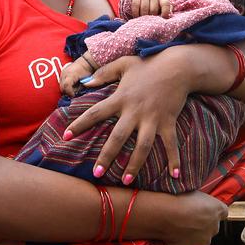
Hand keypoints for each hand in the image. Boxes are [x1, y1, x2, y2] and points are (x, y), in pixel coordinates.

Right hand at [58, 55, 95, 96]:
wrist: (86, 63)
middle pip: (62, 87)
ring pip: (61, 85)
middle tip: (74, 93)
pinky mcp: (62, 72)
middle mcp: (65, 73)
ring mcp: (63, 72)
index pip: (66, 86)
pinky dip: (65, 84)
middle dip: (67, 92)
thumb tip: (74, 94)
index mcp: (71, 75)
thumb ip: (79, 88)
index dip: (69, 93)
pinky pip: (61, 81)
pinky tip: (72, 83)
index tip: (74, 95)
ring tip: (74, 87)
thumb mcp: (84, 81)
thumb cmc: (87, 72)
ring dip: (66, 88)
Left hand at [66, 54, 186, 181]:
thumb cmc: (149, 64)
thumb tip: (86, 83)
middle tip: (97, 173)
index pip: (95, 113)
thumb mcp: (123, 64)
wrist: (178, 66)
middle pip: (117, 138)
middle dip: (107, 156)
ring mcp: (152, 118)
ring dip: (134, 165)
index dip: (79, 125)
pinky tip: (174, 175)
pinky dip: (174, 159)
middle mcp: (134, 111)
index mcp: (120, 98)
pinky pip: (171, 144)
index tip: (66, 137)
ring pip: (142, 146)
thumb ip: (103, 73)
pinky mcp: (168, 122)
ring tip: (126, 180)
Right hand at [128, 0, 171, 17]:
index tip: (163, 18)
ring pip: (144, 10)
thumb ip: (166, 11)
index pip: (165, 4)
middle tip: (151, 20)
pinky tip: (137, 16)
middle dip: (152, 17)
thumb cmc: (155, 4)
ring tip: (144, 20)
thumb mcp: (161, 6)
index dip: (165, 12)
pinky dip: (136, 14)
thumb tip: (167, 17)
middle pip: (153, 10)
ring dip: (143, 17)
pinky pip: (135, 7)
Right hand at [160, 191, 227, 244]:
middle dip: (202, 226)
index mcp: (218, 209)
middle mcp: (215, 226)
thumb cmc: (178, 198)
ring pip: (202, 240)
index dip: (211, 213)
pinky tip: (174, 238)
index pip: (222, 212)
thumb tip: (197, 206)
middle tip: (187, 221)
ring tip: (179, 230)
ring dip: (194, 237)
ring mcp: (205, 241)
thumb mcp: (195, 193)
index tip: (202, 212)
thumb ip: (201, 203)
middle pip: (211, 227)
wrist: (166, 214)